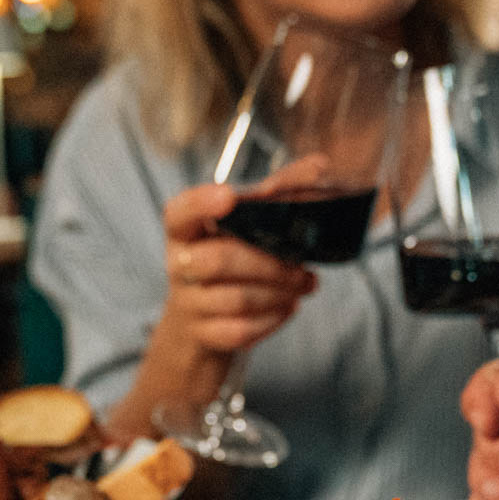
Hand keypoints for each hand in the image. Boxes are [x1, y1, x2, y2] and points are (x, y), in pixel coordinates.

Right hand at [161, 180, 316, 355]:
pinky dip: (273, 319)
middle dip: (270, 266)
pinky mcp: (203, 334)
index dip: (201, 204)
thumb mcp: (244, 225)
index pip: (180, 213)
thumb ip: (278, 193)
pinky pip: (241, 330)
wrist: (201, 320)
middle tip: (304, 270)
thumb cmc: (229, 259)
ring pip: (236, 299)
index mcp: (185, 229)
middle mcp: (178, 263)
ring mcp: (187, 302)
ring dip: (280, 293)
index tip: (229, 196)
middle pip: (217, 261)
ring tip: (304, 286)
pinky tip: (287, 307)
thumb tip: (320, 164)